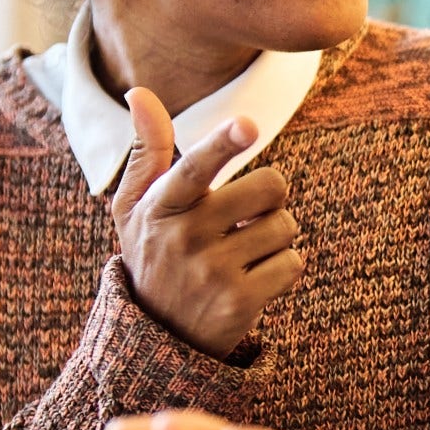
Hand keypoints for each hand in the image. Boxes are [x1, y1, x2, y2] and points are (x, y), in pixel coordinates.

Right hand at [111, 88, 302, 358]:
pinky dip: (283, 268)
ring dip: (274, 235)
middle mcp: (185, 238)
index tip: (246, 126)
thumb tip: (137, 92)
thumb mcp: (135, 205)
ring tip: (243, 250)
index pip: (194, 168)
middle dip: (269, 196)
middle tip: (245, 214)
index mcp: (161, 205)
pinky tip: (254, 277)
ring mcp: (213, 273)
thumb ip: (146, 149)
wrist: (157, 337)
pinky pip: (293, 263)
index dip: (223, 143)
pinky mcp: (240, 304)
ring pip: (285, 225)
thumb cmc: (153, 252)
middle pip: (270, 186)